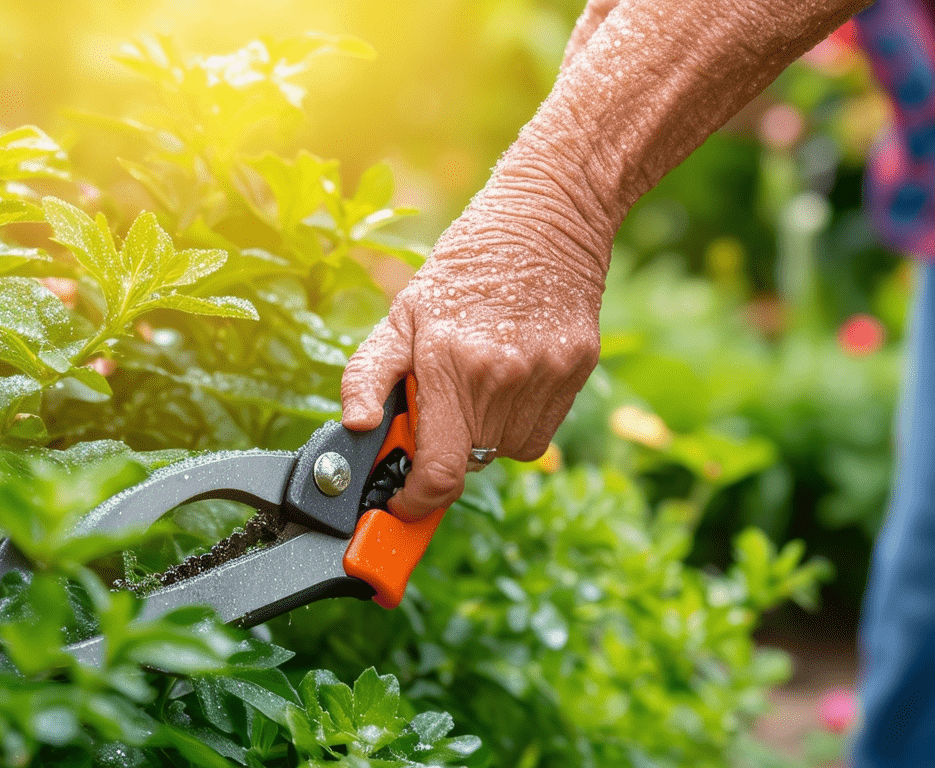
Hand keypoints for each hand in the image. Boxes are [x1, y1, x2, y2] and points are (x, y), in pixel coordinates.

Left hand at [341, 185, 606, 520]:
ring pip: (507, 451)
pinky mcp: (578, 370)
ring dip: (484, 434)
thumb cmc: (462, 267)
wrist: (544, 217)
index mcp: (449, 362)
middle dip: (446, 449)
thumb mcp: (401, 314)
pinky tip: (511, 373)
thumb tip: (356, 427)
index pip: (440, 472)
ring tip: (479, 379)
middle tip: (440, 406)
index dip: (416, 502)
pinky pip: (541, 430)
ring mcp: (547, 375)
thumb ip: (368, 375)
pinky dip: (518, 418)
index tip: (402, 503)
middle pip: (470, 462)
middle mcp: (502, 375)